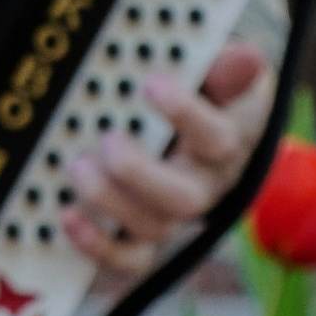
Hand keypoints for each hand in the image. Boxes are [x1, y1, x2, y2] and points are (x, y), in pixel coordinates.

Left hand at [60, 40, 275, 296]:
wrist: (209, 132)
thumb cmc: (208, 99)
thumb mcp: (219, 77)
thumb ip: (226, 69)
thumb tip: (248, 56)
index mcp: (227, 144)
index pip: (217, 137)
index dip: (185, 114)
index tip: (152, 83)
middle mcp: (206, 187)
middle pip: (185, 201)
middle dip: (139, 174)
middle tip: (108, 141)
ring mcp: (176, 216)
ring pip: (154, 229)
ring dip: (110, 201)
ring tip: (78, 166)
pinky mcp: (146, 238)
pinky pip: (130, 259)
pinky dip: (98, 246)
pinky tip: (67, 216)